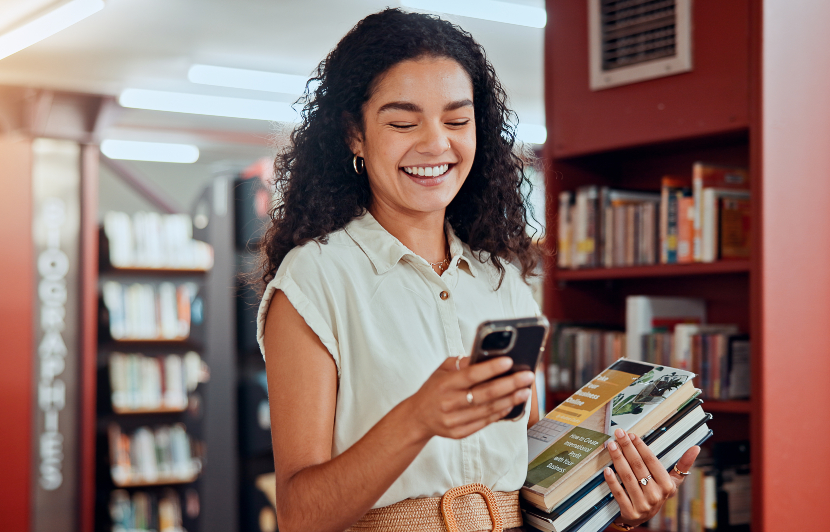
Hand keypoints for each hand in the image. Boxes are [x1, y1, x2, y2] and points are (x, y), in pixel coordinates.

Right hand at [406, 356, 533, 440]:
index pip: (471, 375)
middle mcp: (449, 402)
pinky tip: (512, 404)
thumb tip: (486, 355)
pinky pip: (485, 422)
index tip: (509, 361)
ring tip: (525, 390)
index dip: (491, 368)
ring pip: (488, 409)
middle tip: (527, 376)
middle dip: (509, 384)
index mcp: (444, 384)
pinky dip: (500, 413)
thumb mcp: (442, 370)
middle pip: (485, 394)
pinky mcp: (460, 433)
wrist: (417, 417)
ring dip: (510, 400)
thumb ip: (462, 362)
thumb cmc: (434, 388)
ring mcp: (454, 420)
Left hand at [603, 428, 699, 528]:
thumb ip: (682, 465)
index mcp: (667, 486)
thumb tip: (696, 448)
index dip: (641, 446)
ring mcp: (643, 504)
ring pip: (628, 477)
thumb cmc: (657, 493)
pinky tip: (606, 469)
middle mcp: (656, 495)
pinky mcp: (630, 512)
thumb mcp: (671, 481)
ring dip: (618, 459)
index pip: (652, 461)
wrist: (642, 517)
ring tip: (611, 445)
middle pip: (638, 466)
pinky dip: (612, 481)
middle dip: (627, 447)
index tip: (631, 435)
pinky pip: (619, 494)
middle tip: (619, 434)